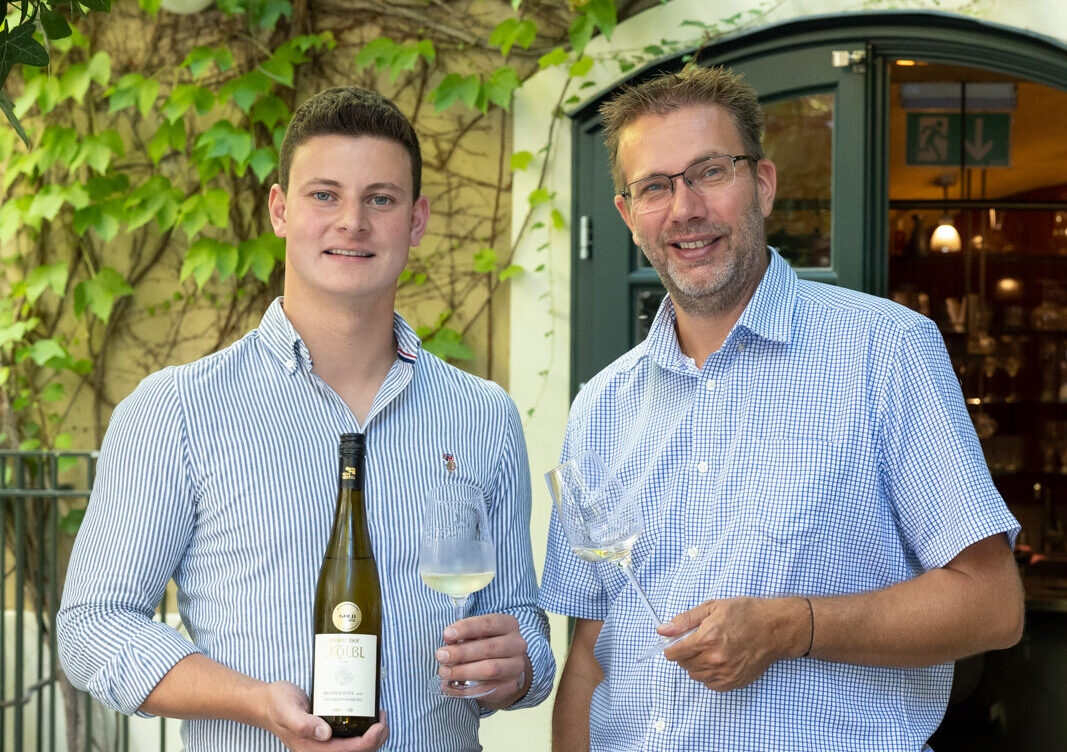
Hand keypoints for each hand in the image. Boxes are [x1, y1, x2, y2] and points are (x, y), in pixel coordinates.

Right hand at [260, 680, 388, 750]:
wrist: (268, 703)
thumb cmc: (277, 704)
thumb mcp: (288, 709)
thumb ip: (303, 722)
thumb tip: (325, 733)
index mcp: (311, 749)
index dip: (368, 742)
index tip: (379, 725)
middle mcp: (320, 749)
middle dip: (375, 740)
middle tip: (384, 720)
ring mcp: (324, 744)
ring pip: (355, 748)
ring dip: (372, 737)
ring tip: (380, 718)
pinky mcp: (327, 735)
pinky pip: (349, 739)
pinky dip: (363, 732)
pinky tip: (369, 717)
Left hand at [436, 613, 530, 708]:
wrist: (506, 668)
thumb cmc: (486, 645)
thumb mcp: (477, 635)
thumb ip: (464, 636)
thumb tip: (449, 640)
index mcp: (508, 625)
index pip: (488, 624)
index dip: (466, 628)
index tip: (447, 634)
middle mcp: (517, 644)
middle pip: (489, 648)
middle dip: (461, 652)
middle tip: (440, 655)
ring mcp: (516, 666)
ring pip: (490, 669)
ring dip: (463, 671)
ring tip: (444, 672)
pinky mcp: (510, 686)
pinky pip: (486, 689)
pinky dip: (464, 690)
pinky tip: (449, 687)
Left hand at [657, 596, 807, 691]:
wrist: (774, 628)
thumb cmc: (745, 613)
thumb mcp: (712, 607)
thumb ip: (685, 620)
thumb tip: (662, 629)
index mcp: (707, 638)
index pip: (675, 653)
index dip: (671, 648)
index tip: (673, 644)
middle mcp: (715, 658)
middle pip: (684, 665)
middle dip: (684, 654)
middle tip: (695, 643)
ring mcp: (725, 672)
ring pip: (696, 676)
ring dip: (696, 665)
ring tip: (708, 651)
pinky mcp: (734, 681)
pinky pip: (710, 684)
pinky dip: (709, 675)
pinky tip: (718, 661)